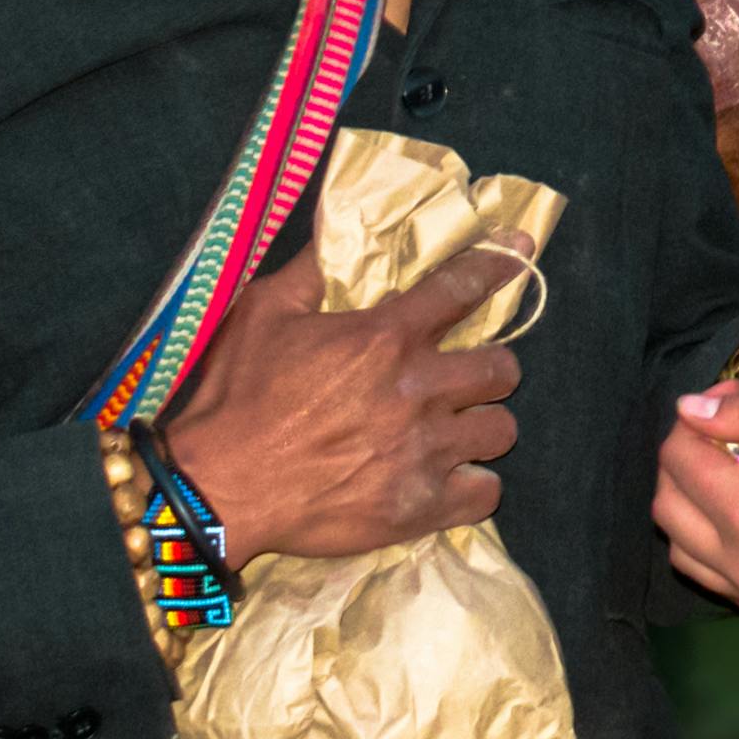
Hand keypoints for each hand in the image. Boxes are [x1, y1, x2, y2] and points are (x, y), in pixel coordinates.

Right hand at [162, 235, 528, 563]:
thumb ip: (308, 271)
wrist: (217, 487)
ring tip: (459, 429)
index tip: (521, 249)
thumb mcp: (262, 313)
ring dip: (483, 424)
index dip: (498, 263)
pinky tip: (452, 479)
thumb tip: (332, 231)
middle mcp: (417, 390)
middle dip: (490, 366)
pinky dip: (473, 485)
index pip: (461, 287)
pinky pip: (485, 494)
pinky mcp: (418, 507)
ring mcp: (423, 452)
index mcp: (385, 338)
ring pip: (501, 430)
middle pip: (501, 368)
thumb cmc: (236, 396)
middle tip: (465, 376)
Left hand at [654, 384, 738, 624]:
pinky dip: (715, 543)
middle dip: (683, 458)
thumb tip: (690, 408)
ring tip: (736, 470)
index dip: (696, 416)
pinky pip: (720, 579)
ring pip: (684, 552)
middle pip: (668, 507)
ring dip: (692, 505)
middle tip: (726, 427)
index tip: (732, 394)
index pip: (679, 458)